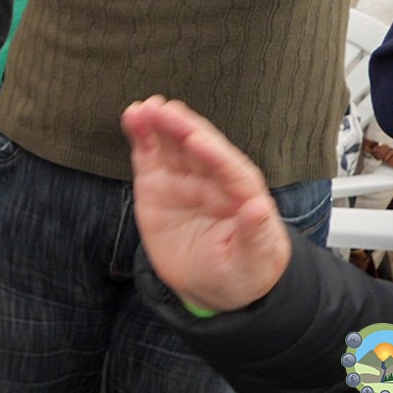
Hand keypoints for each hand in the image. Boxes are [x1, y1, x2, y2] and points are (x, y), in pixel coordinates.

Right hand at [124, 95, 290, 313]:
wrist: (207, 283)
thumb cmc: (239, 270)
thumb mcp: (252, 261)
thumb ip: (256, 236)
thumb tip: (259, 208)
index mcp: (243, 195)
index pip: (230, 169)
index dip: (213, 154)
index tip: (195, 140)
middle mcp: (214, 179)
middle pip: (199, 147)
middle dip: (183, 127)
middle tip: (164, 111)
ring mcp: (184, 178)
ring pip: (173, 143)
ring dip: (160, 123)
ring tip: (146, 108)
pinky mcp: (157, 181)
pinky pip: (149, 153)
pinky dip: (141, 134)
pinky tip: (134, 116)